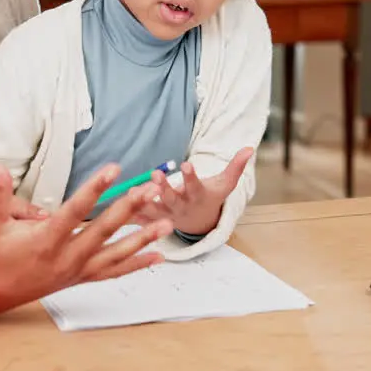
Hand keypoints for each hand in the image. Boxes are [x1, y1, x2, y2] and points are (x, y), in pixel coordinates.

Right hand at [0, 163, 171, 317]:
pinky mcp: (81, 278)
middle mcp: (65, 258)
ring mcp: (76, 270)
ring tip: (166, 224)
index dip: (94, 189)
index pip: (74, 211)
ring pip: (115, 254)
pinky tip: (158, 257)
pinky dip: (137, 264)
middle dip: (129, 208)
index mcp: (45, 242)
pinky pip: (114, 272)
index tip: (113, 169)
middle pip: (103, 230)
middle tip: (151, 189)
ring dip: (142, 239)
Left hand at [133, 147, 253, 235]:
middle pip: (171, 199)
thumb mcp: (225, 184)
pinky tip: (119, 202)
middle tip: (155, 175)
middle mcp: (181, 207)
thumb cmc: (211, 197)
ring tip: (133, 190)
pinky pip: (139, 217)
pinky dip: (129, 212)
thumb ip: (236, 167)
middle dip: (164, 188)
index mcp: (197, 196)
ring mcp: (165, 215)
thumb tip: (250, 147)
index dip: (191, 176)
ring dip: (143, 201)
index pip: (195, 186)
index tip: (187, 164)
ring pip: (153, 209)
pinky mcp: (152, 220)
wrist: (200, 222)